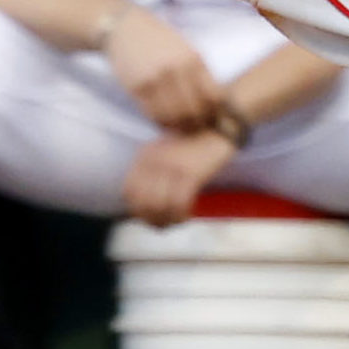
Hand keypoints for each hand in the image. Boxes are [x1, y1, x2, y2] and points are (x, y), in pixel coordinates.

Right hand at [102, 8, 222, 132]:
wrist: (126, 28)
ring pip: (172, 116)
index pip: (212, 96)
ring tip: (179, 129)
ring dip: (177, 127)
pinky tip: (163, 122)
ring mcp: (156, 79)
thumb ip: (197, 72)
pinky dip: (160, 122)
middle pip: (193, 110)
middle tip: (194, 129)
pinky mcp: (138, 87)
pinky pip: (153, 114)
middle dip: (196, 124)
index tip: (211, 119)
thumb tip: (213, 102)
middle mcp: (176, 69)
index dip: (213, 113)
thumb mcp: (184, 49)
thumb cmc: (158, 39)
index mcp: (193, 59)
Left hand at [120, 126, 237, 225]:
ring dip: (168, 220)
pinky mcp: (190, 173)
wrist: (220, 125)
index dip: (138, 211)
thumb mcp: (168, 154)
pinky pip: (178, 203)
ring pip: (158, 207)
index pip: (129, 193)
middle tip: (167, 223)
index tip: (153, 217)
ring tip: (178, 219)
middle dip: (152, 220)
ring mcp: (171, 166)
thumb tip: (148, 205)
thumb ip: (155, 173)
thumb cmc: (196, 144)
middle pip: (142, 204)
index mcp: (146, 155)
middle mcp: (154, 161)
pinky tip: (189, 213)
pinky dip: (181, 214)